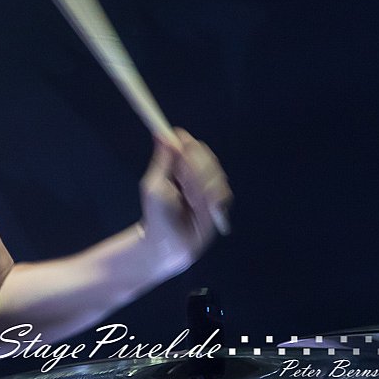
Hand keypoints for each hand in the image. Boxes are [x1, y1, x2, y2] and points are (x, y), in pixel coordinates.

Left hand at [138, 129, 231, 277]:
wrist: (166, 244)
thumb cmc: (156, 215)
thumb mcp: (154, 186)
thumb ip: (162, 161)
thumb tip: (161, 134)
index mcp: (183, 167)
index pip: (194, 147)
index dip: (191, 145)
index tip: (183, 145)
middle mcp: (199, 175)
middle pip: (208, 157)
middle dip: (196, 166)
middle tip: (182, 178)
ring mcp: (210, 189)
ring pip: (217, 174)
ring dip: (202, 184)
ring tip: (187, 198)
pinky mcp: (219, 205)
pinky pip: (224, 194)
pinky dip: (213, 198)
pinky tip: (200, 206)